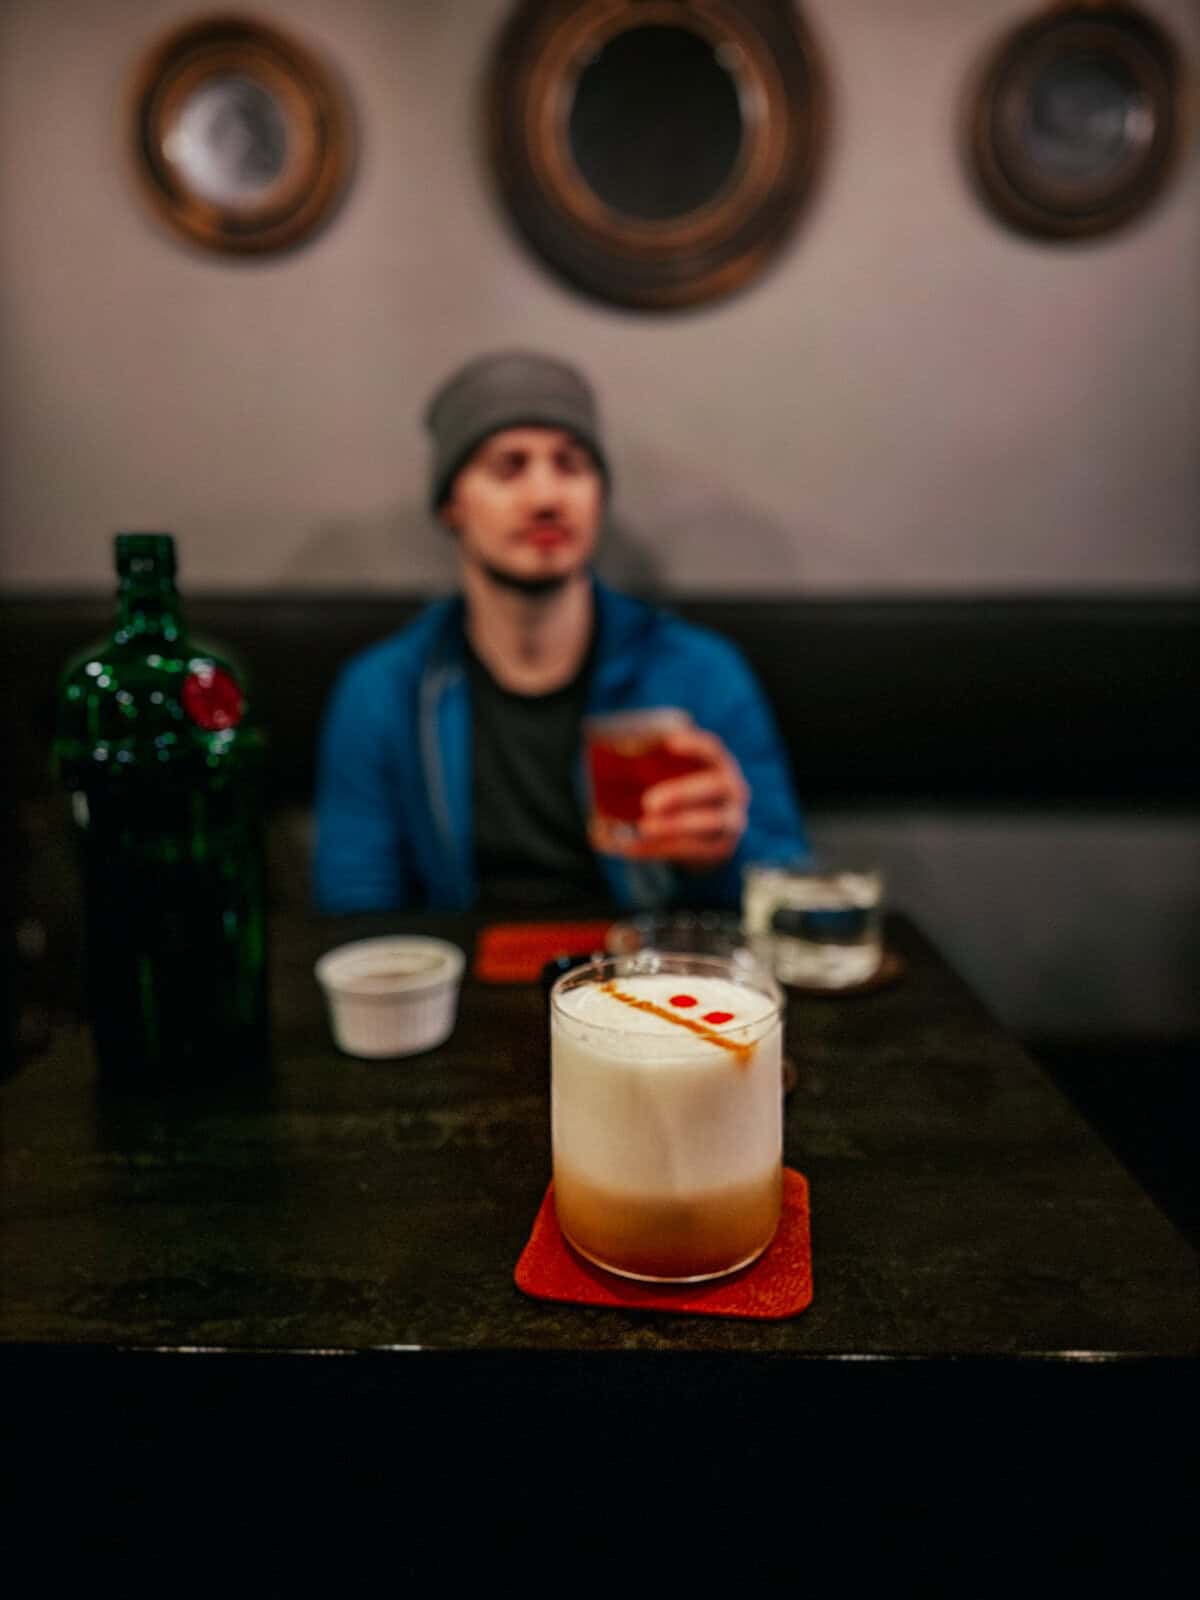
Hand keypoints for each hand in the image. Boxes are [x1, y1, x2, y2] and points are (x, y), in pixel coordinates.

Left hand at [592, 727, 748, 867]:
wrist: (709, 836)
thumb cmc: (682, 798)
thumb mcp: (674, 779)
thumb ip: (651, 772)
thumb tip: (603, 764)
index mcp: (719, 765)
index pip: (712, 749)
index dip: (694, 745)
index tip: (669, 743)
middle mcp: (733, 791)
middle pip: (712, 787)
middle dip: (681, 793)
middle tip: (648, 802)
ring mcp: (731, 821)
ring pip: (707, 823)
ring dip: (673, 825)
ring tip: (644, 828)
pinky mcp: (720, 848)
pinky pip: (691, 849)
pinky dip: (659, 849)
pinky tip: (632, 848)